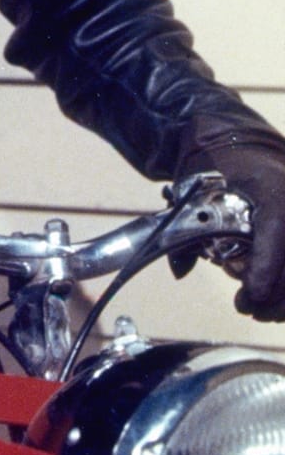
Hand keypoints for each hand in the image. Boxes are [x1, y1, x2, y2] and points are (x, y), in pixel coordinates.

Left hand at [177, 138, 284, 320]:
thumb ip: (187, 228)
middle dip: (273, 294)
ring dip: (283, 297)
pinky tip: (271, 299)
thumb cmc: (217, 167)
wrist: (241, 146)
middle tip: (247, 308)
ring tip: (258, 308)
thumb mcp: (197, 189)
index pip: (278, 231)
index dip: (267, 268)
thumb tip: (179, 269)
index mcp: (272, 190)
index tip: (253, 294)